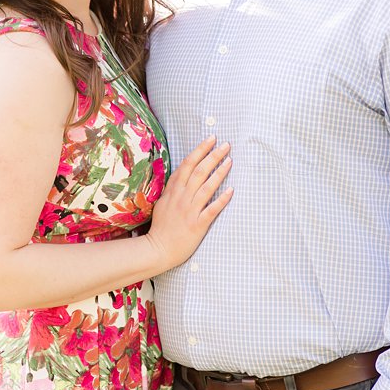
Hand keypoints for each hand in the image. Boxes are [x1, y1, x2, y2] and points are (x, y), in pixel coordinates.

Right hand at [146, 136, 233, 268]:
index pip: (187, 165)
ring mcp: (189, 210)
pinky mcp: (197, 224)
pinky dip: (222, 199)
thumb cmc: (162, 227)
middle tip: (226, 145)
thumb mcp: (162, 203)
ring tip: (230, 161)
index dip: (200, 150)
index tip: (211, 139)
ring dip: (219, 173)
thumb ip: (173, 189)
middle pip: (199, 171)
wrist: (158, 249)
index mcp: (173, 191)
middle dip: (213, 156)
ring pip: (206, 187)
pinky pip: (211, 209)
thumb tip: (182, 176)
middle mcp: (181, 197)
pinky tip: (232, 190)